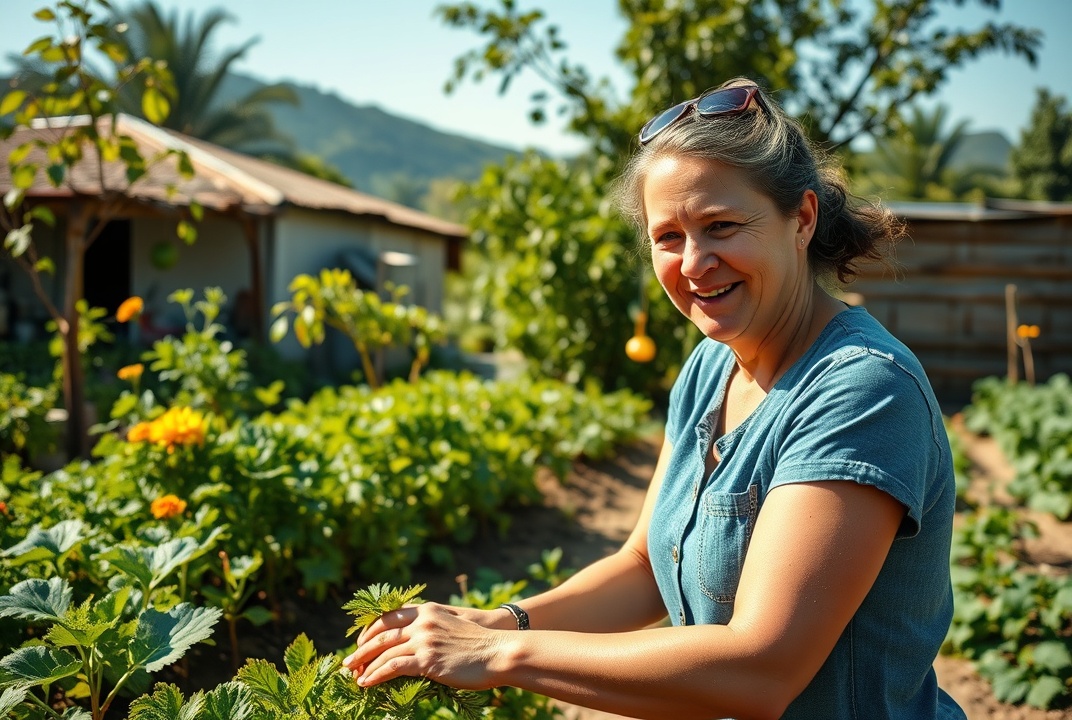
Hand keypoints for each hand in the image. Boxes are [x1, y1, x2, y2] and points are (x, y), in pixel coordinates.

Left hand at [342, 602, 507, 690]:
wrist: (498, 652)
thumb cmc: (480, 643)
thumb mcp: (453, 623)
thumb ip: (432, 625)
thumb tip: (415, 637)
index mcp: (427, 610)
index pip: (389, 616)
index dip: (370, 630)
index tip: (359, 642)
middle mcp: (422, 621)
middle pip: (381, 633)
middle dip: (361, 649)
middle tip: (347, 662)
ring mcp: (424, 640)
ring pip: (384, 651)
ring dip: (365, 665)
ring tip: (354, 676)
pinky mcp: (427, 660)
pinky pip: (392, 668)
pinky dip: (376, 676)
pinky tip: (367, 683)